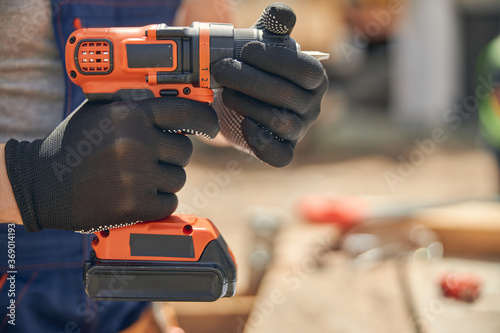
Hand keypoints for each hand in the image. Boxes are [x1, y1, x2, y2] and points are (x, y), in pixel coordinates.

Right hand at [4, 98, 218, 231]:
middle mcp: (135, 141)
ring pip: (178, 178)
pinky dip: (156, 201)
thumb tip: (176, 95)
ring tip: (133, 177)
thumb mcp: (100, 110)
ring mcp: (135, 175)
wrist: (42, 183)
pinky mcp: (134, 205)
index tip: (211, 128)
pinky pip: (169, 202)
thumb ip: (135, 102)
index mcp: (129, 114)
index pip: (187, 112)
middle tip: (146, 158)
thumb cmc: (74, 143)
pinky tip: (132, 194)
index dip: (205, 120)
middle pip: (184, 150)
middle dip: (171, 155)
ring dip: (162, 179)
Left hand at [212, 3, 327, 166]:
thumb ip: (274, 26)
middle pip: (288, 96)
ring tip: (226, 92)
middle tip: (221, 69)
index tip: (244, 50)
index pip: (305, 70)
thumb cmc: (256, 67)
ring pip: (281, 123)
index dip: (275, 60)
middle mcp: (312, 105)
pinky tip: (243, 124)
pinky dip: (261, 142)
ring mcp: (299, 130)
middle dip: (250, 80)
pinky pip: (279, 155)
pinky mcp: (283, 150)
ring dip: (248, 106)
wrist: (241, 98)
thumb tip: (280, 12)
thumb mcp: (263, 42)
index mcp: (314, 77)